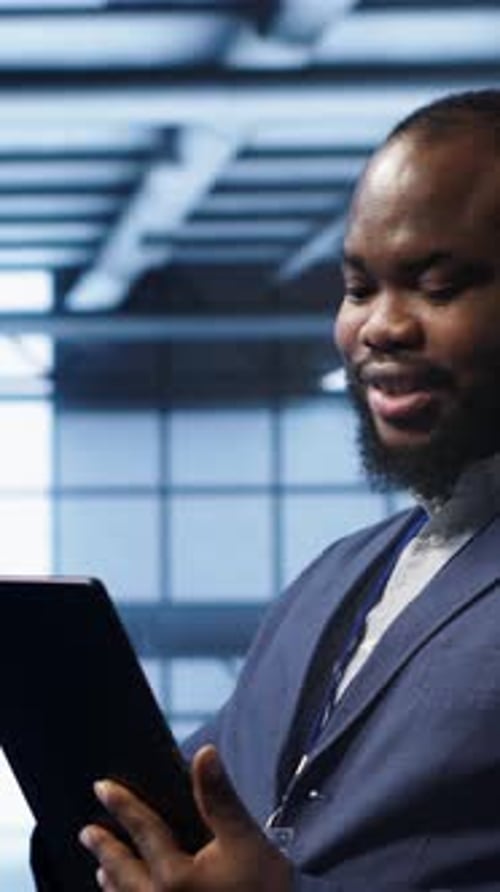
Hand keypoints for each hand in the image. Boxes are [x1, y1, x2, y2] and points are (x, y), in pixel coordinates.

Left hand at [79, 745, 291, 891]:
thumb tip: (204, 753)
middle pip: (123, 874)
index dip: (122, 805)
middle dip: (105, 851)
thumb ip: (219, 797)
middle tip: (87, 833)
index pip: (143, 831)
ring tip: (102, 871)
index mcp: (175, 878)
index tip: (101, 787)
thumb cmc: (267, 890)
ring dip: (113, 884)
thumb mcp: (245, 839)